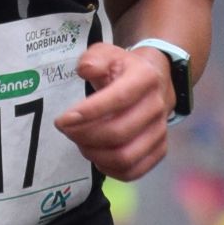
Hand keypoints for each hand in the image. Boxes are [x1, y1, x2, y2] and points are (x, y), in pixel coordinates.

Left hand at [57, 41, 175, 180]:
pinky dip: (109, 170)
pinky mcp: (159, 150)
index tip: (62, 120)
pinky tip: (96, 156)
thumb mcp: (107, 54)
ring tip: (80, 142)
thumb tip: (85, 70)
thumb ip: (93, 59)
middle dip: (84, 136)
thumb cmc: (124, 69)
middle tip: (66, 130)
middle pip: (119, 133)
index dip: (88, 113)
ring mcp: (160, 131)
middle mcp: (157, 106)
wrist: (156, 81)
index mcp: (145, 78)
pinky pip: (133, 171)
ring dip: (95, 155)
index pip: (119, 99)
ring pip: (125, 157)